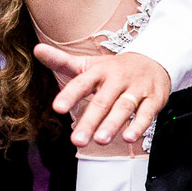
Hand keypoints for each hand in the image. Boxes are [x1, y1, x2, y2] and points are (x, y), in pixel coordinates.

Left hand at [35, 44, 169, 146]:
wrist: (155, 60)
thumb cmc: (115, 68)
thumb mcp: (89, 64)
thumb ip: (62, 61)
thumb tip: (36, 50)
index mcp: (99, 71)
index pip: (82, 82)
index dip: (70, 95)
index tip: (57, 108)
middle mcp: (118, 79)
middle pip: (103, 101)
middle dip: (90, 121)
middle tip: (77, 141)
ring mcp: (137, 89)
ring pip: (123, 107)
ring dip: (112, 124)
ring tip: (100, 141)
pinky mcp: (153, 99)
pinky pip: (146, 113)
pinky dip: (139, 125)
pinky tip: (129, 138)